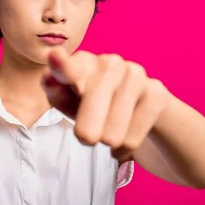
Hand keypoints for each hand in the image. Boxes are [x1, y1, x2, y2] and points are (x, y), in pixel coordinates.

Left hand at [42, 48, 171, 160]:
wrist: (142, 117)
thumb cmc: (96, 108)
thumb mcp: (71, 102)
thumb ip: (57, 91)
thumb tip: (48, 77)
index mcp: (82, 63)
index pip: (69, 67)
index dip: (62, 65)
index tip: (54, 57)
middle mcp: (109, 62)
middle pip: (92, 99)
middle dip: (87, 128)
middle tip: (87, 140)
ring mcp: (135, 74)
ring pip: (114, 124)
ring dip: (108, 140)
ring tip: (108, 139)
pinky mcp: (156, 93)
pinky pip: (133, 135)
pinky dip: (125, 148)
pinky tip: (123, 145)